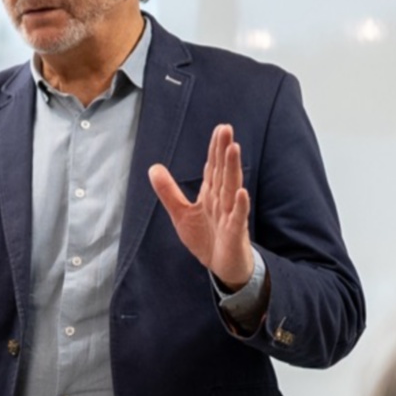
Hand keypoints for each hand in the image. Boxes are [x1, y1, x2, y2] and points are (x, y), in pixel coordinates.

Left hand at [149, 124, 252, 289]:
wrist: (222, 266)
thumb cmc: (206, 238)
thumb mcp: (181, 214)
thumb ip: (168, 191)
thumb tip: (153, 167)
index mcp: (211, 194)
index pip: (213, 167)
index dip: (215, 149)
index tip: (220, 128)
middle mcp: (222, 201)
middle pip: (223, 172)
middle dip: (224, 151)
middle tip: (226, 128)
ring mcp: (230, 215)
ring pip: (231, 189)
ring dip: (233, 169)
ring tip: (234, 148)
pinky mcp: (234, 233)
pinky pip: (238, 217)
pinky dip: (240, 205)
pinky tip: (241, 192)